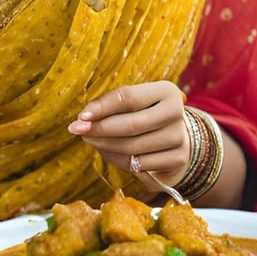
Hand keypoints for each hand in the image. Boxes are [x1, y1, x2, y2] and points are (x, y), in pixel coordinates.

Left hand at [68, 81, 189, 190]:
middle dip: (100, 129)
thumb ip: (110, 107)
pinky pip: (139, 164)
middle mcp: (177, 112)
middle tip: (77, 130)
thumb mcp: (132, 103)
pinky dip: (118, 160)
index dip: (102, 107)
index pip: (129, 97)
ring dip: (105, 146)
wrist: (174, 136)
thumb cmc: (144, 113)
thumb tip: (83, 119)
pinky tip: (108, 152)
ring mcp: (179, 138)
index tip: (81, 116)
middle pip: (131, 125)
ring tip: (90, 140)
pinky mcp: (178, 160)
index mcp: (166, 91)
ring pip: (133, 147)